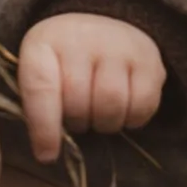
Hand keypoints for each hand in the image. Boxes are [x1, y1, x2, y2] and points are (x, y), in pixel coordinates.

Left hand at [18, 13, 166, 162]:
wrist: (99, 31)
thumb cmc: (63, 64)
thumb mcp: (39, 78)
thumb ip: (38, 111)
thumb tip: (48, 154)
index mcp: (44, 42)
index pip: (41, 87)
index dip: (44, 127)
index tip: (47, 155)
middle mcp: (82, 35)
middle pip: (79, 104)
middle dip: (77, 121)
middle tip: (78, 113)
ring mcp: (118, 42)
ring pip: (112, 106)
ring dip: (104, 122)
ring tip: (99, 110)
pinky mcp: (149, 55)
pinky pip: (143, 106)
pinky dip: (133, 118)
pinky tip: (124, 107)